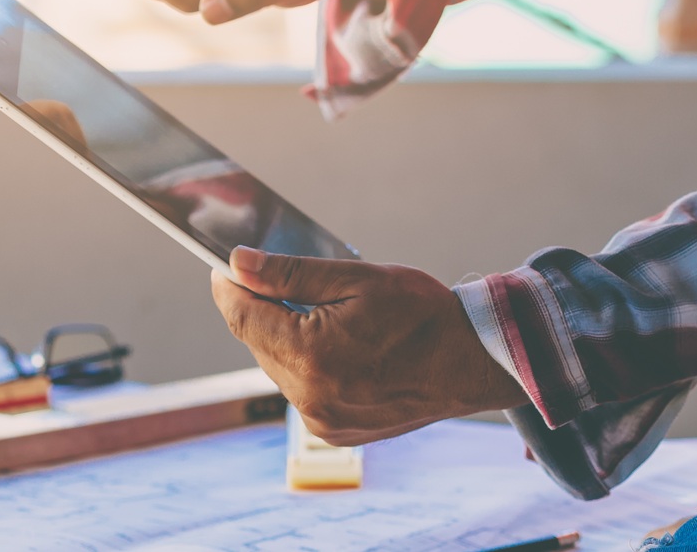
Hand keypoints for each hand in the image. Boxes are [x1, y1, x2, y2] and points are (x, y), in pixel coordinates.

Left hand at [209, 248, 527, 445]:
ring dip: (285, 338)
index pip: (244, 317)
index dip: (229, 288)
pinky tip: (336, 344)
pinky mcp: (334, 431)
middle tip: (276, 278)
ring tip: (320, 312)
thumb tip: (239, 265)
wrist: (473, 362)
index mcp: (314, 356)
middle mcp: (312, 397)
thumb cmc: (424, 314)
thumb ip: (291, 274)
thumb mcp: (359, 278)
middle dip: (261, 310)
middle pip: (258, 343)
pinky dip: (307, 364)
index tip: (223, 266)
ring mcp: (323, 420)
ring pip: (278, 367)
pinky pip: (301, 389)